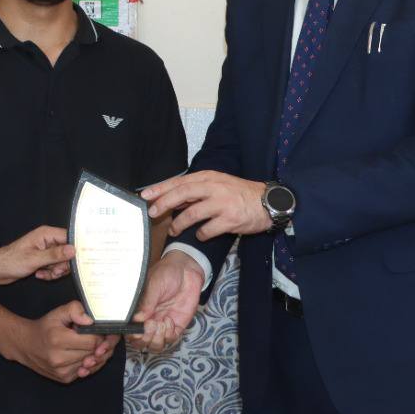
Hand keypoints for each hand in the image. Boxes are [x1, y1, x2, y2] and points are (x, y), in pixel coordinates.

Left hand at [0, 225, 74, 284]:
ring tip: (44, 273)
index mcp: (46, 234)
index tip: (77, 261)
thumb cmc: (11, 261)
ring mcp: (45, 251)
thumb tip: (73, 250)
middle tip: (54, 271)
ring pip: (62, 262)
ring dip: (55, 271)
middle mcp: (47, 240)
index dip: (75, 249)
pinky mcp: (43, 260)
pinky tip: (39, 275)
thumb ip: (55, 255)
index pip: (69, 237)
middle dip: (63, 265)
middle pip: (68, 252)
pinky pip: (55, 268)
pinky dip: (50, 274)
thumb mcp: (35, 259)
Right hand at [6, 300, 118, 383]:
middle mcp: (59, 359)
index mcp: (58, 340)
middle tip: (93, 337)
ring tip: (86, 345)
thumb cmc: (45, 328)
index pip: (92, 342)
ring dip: (93, 355)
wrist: (26, 345)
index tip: (96, 331)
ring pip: (91, 364)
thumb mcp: (58, 313)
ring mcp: (62, 371)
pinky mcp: (64, 379)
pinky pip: (86, 372)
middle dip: (98, 345)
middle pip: (93, 353)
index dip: (99, 335)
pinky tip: (81, 355)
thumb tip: (90, 321)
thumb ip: (75, 310)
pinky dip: (87, 363)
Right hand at [128, 249, 203, 351]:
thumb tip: (137, 318)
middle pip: (140, 342)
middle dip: (144, 338)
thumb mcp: (153, 284)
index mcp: (138, 309)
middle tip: (151, 325)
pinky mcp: (176, 326)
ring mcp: (161, 324)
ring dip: (156, 339)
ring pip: (155, 345)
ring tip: (160, 324)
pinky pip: (169, 339)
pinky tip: (169, 320)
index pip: (129, 329)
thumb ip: (146, 302)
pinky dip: (168, 334)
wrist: (187, 270)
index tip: (137, 330)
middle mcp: (148, 319)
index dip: (131, 334)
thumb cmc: (166, 273)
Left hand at [141, 172, 271, 238]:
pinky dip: (201, 234)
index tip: (146, 195)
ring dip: (180, 223)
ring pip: (193, 213)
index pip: (180, 181)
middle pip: (183, 193)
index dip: (161, 188)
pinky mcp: (231, 219)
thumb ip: (196, 190)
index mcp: (209, 177)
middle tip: (152, 212)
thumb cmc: (239, 194)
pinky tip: (200, 235)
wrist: (268, 202)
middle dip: (164, 203)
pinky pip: (208, 229)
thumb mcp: (217, 185)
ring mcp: (223, 204)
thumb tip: (172, 198)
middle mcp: (214, 188)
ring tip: (174, 230)